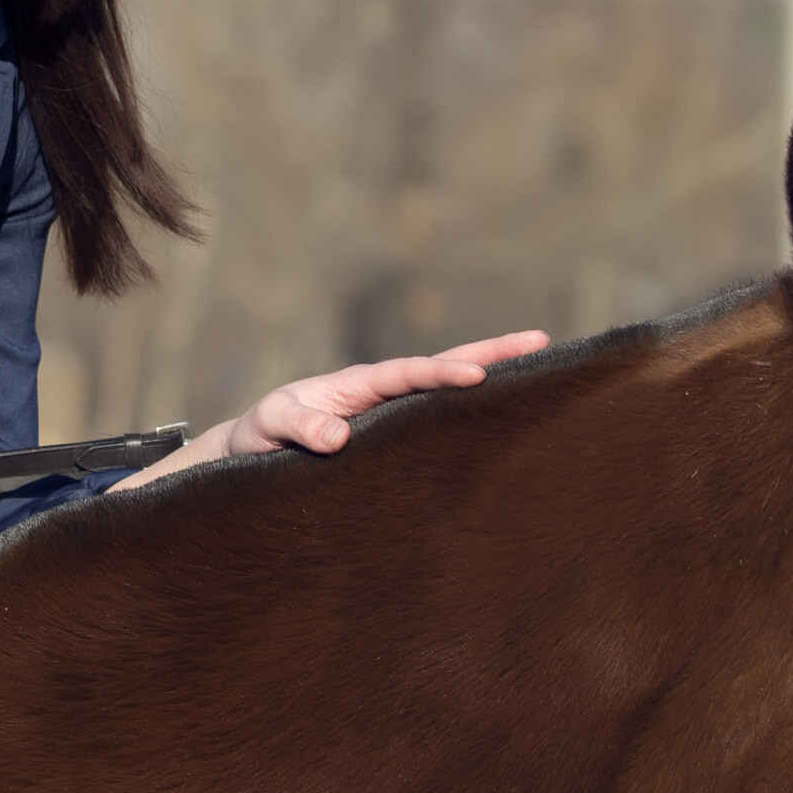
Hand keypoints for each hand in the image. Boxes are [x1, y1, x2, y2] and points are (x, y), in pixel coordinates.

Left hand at [226, 330, 552, 457]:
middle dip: (490, 356)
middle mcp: (381, 394)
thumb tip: (337, 440)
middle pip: (443, 368)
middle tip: (541, 341)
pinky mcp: (392, 440)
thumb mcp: (271, 427)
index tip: (476, 376)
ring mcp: (390, 415)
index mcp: (358, 385)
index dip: (442, 374)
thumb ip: (299, 428)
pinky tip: (502, 424)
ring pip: (446, 394)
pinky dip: (470, 416)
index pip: (408, 374)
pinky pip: (436, 424)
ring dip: (490, 382)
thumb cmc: (259, 435)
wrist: (250, 450)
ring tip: (542, 373)